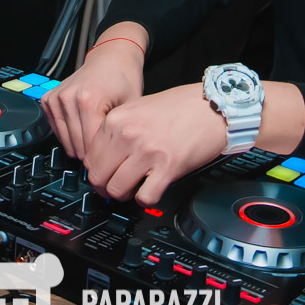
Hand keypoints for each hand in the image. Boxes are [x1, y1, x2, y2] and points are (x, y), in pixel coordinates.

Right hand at [39, 36, 144, 161]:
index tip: (111, 162)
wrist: (111, 57)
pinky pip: (57, 131)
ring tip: (96, 141)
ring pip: (66, 142)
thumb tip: (113, 161)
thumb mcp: (130, 108)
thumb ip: (120, 134)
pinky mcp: (48, 100)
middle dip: (92, 155)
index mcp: (88, 100)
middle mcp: (68, 99)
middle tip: (106, 153)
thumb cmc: (124, 79)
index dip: (104, 158)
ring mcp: (56, 98)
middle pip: (77, 146)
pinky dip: (69, 135)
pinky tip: (83, 129)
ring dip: (80, 146)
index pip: (91, 147)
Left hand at [82, 84, 225, 204]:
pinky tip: (153, 188)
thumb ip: (118, 130)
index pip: (89, 157)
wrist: (214, 106)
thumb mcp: (139, 108)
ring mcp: (146, 152)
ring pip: (116, 190)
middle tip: (117, 186)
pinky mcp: (167, 168)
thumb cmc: (182, 106)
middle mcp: (128, 135)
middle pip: (98, 176)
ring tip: (135, 188)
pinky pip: (145, 197)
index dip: (97, 170)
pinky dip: (147, 198)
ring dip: (125, 194)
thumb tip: (104, 156)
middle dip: (106, 186)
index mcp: (117, 119)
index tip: (105, 174)